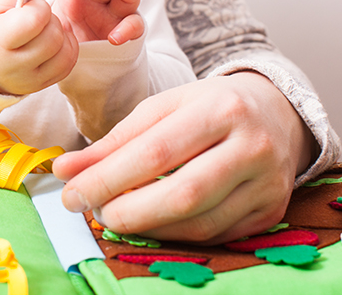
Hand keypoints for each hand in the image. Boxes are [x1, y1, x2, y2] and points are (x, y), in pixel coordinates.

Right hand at [0, 0, 78, 95]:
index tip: (30, 7)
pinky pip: (68, 66)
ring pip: (65, 53)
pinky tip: (54, 42)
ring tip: (46, 30)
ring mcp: (30, 79)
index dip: (39, 7)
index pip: (35, 20)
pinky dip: (67, 50)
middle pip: (53, 37)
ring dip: (61, 35)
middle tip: (38, 18)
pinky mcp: (42, 85)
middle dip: (51, 20)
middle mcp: (14, 65)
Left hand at [53, 73, 315, 243]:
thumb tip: (66, 171)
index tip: (72, 193)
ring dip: (149, 227)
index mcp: (221, 108)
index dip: (108, 178)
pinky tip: (153, 223)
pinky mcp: (271, 210)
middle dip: (128, 210)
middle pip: (181, 193)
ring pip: (200, 222)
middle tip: (95, 211)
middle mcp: (252, 145)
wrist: (275, 113)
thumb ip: (114, 141)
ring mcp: (267, 182)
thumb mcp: (163, 109)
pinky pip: (216, 234)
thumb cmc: (209, 107)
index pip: (155, 152)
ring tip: (118, 215)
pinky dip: (176, 234)